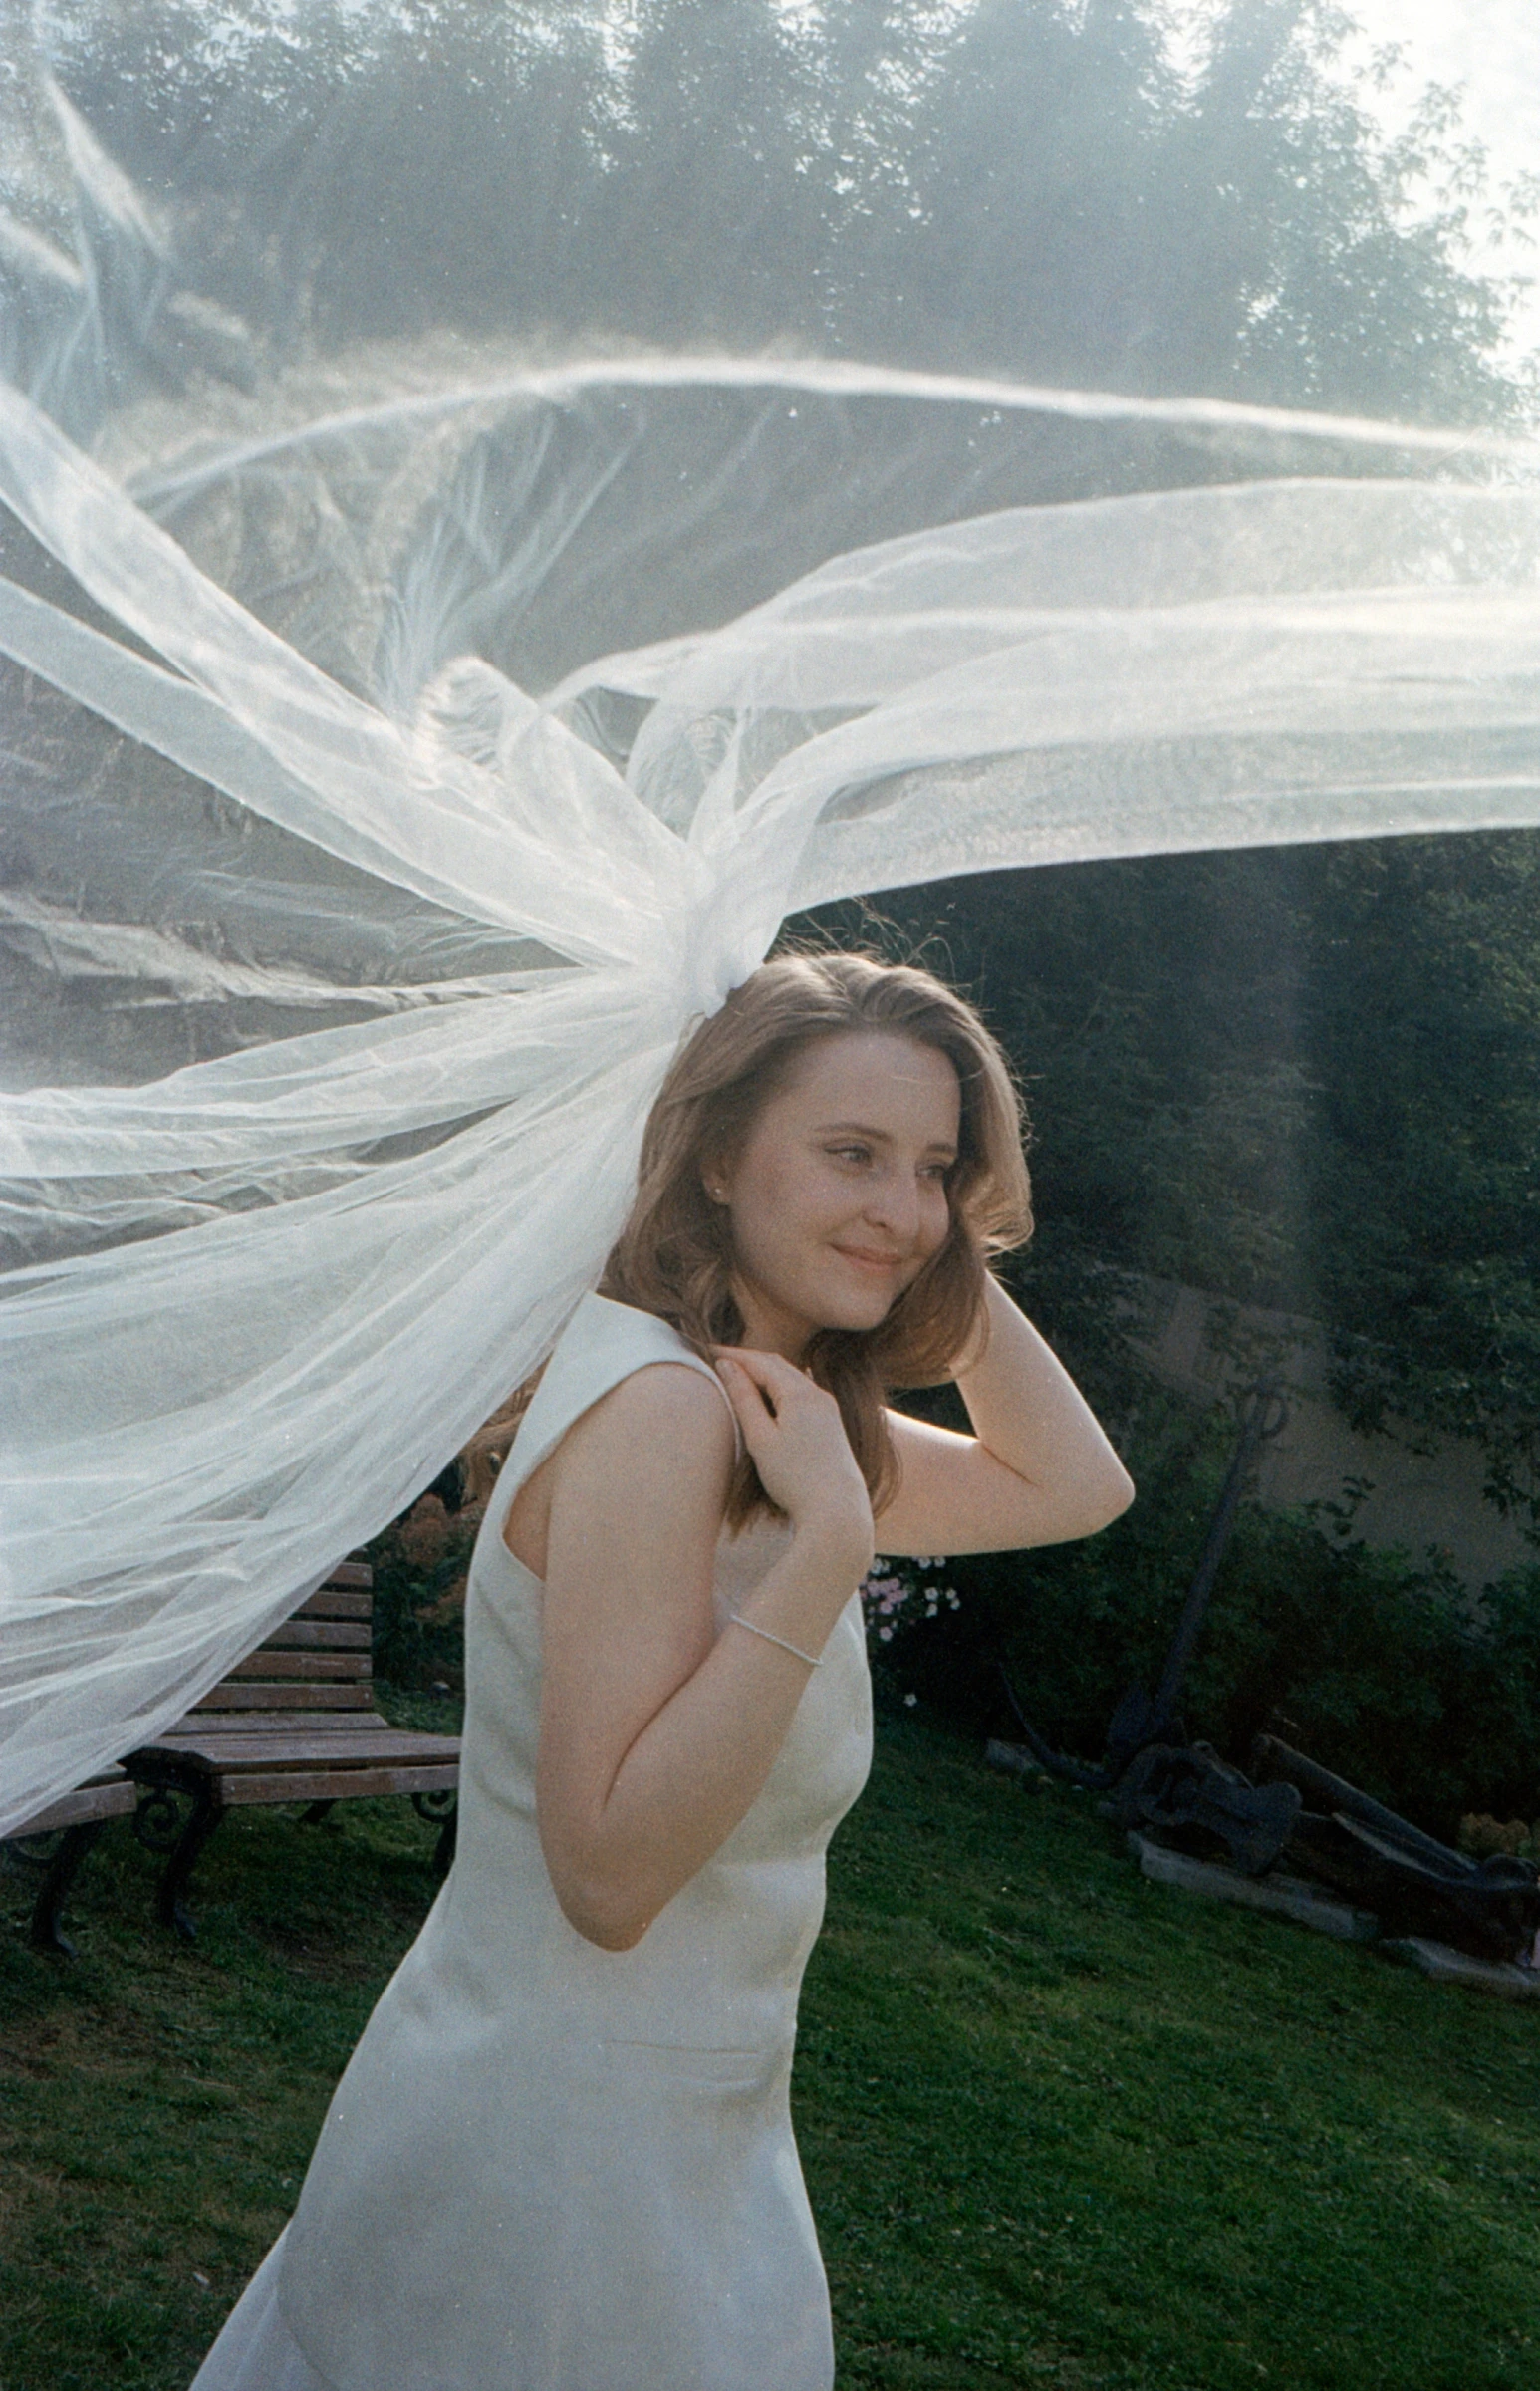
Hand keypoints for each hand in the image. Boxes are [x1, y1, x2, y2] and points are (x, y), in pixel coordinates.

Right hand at [713, 1348, 873, 1572]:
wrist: (837, 1510)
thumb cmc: (795, 1478)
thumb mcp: (761, 1438)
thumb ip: (744, 1399)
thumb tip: (729, 1367)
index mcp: (800, 1393)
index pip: (761, 1362)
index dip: (733, 1355)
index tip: (708, 1349)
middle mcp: (818, 1394)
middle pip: (778, 1365)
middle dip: (748, 1359)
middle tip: (719, 1358)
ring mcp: (828, 1408)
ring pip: (792, 1377)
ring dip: (766, 1371)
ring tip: (741, 1373)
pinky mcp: (832, 1423)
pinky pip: (804, 1391)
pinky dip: (782, 1385)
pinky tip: (779, 1387)